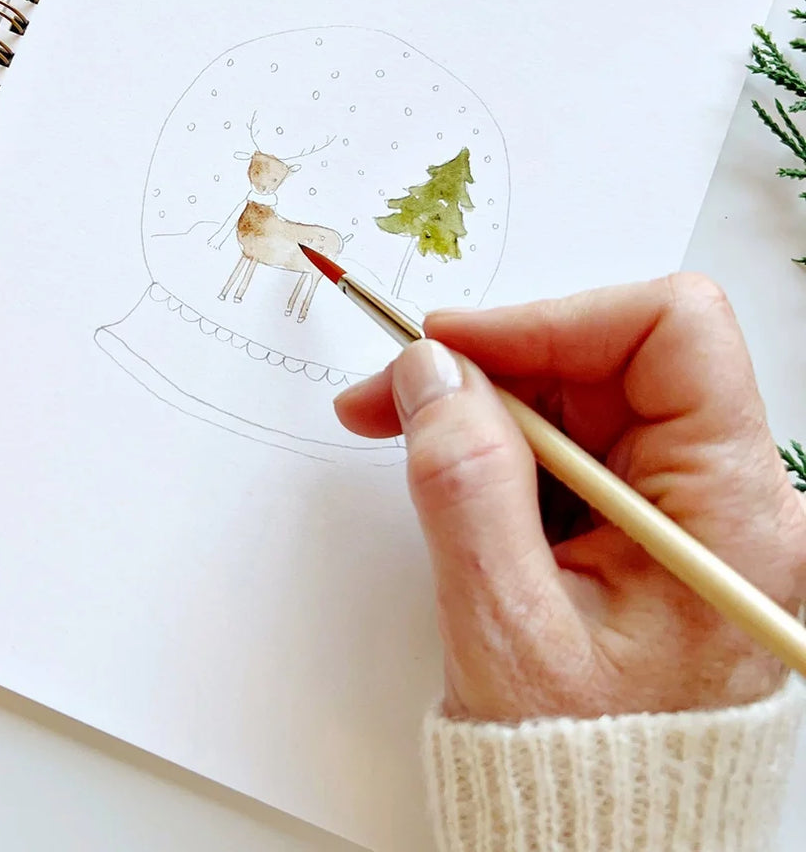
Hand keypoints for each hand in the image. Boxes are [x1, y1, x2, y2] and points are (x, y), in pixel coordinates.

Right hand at [335, 274, 805, 721]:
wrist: (600, 834)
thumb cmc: (579, 762)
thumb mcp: (507, 627)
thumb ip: (465, 484)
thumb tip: (430, 370)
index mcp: (730, 515)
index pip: (670, 333)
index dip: (551, 320)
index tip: (453, 346)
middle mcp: (725, 496)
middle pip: (611, 356)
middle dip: (492, 361)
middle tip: (390, 392)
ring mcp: (685, 505)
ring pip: (580, 391)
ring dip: (484, 399)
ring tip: (400, 429)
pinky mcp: (646, 518)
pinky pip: (570, 439)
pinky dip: (499, 438)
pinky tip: (448, 468)